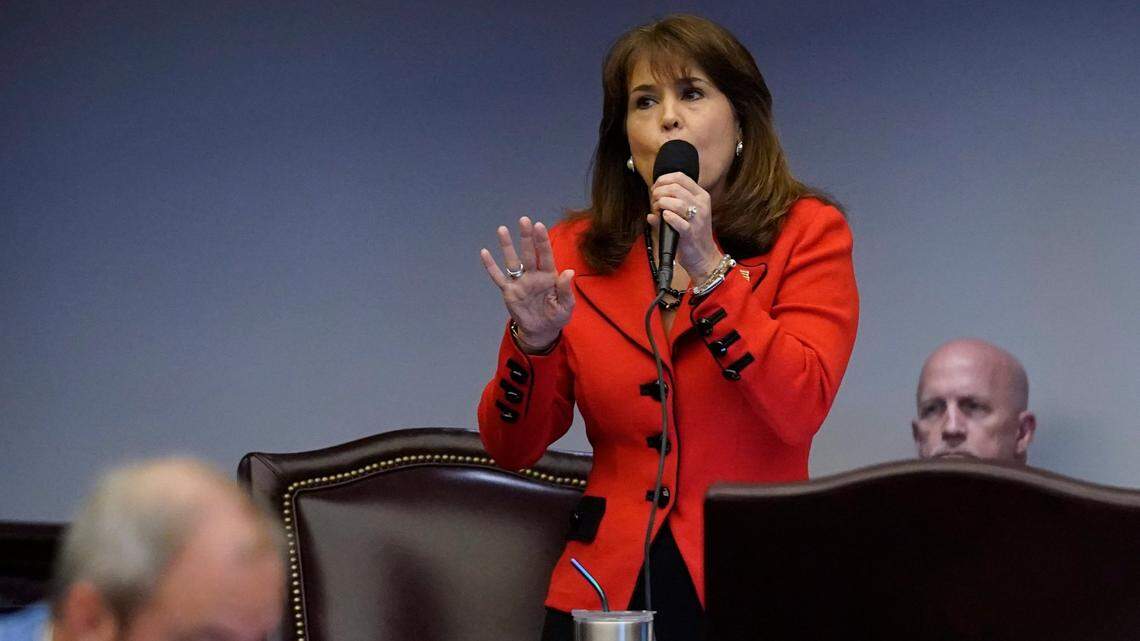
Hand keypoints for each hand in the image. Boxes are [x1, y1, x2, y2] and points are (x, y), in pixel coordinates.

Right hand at [480, 217, 574, 351]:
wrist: (542, 330)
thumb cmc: (556, 316)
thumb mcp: (566, 306)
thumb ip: (566, 289)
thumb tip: (569, 272)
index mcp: (549, 276)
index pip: (545, 255)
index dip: (542, 241)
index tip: (539, 225)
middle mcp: (533, 275)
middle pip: (529, 253)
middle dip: (526, 237)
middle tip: (523, 220)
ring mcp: (520, 282)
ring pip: (512, 261)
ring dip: (507, 246)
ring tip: (502, 229)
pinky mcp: (509, 291)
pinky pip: (498, 277)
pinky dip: (491, 266)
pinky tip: (484, 253)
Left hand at [646, 172, 722, 282]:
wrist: (703, 256)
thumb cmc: (692, 233)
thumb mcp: (686, 213)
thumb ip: (672, 201)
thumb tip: (652, 193)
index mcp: (701, 196)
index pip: (680, 177)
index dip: (663, 180)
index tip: (655, 189)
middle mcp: (701, 205)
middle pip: (675, 187)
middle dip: (659, 192)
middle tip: (654, 201)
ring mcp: (697, 219)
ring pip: (676, 202)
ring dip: (660, 204)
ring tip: (657, 210)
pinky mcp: (690, 233)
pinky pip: (677, 220)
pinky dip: (667, 217)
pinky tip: (663, 217)